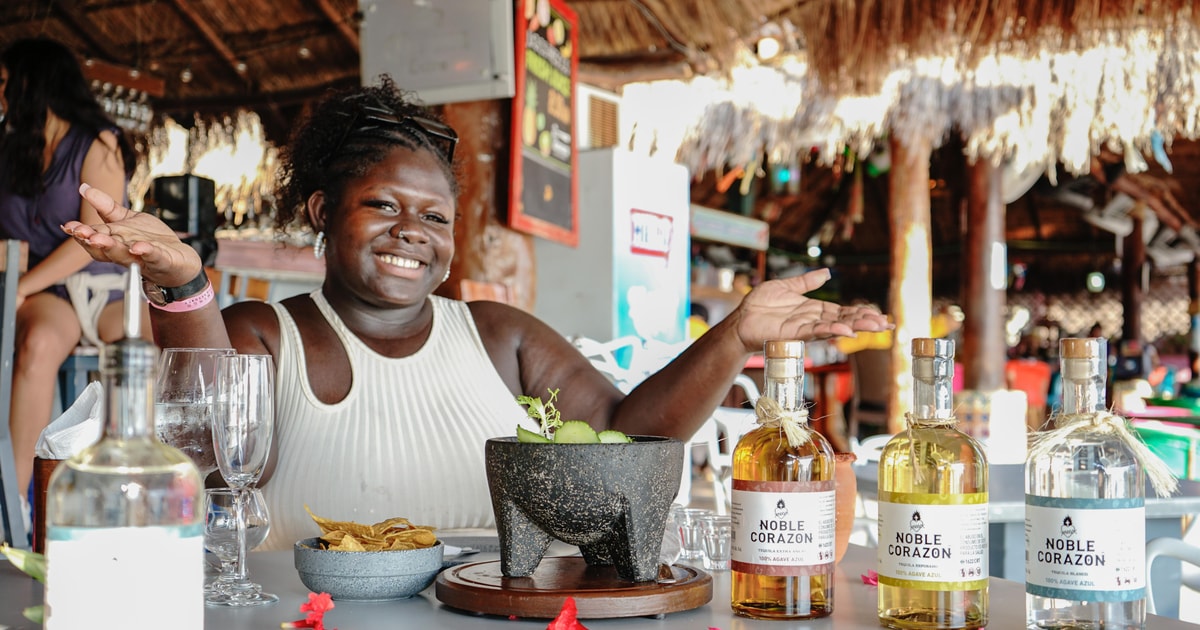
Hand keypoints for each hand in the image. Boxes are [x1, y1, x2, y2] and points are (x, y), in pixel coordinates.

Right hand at [61, 183, 202, 286]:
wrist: (179, 259)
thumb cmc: (150, 240)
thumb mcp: (128, 219)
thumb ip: (107, 207)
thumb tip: (84, 187)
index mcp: (114, 241)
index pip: (94, 237)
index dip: (80, 233)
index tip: (68, 226)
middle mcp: (125, 252)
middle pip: (105, 248)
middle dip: (92, 241)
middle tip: (82, 233)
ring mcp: (143, 258)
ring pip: (125, 255)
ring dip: (112, 247)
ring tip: (100, 239)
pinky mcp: (163, 260)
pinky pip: (153, 257)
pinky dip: (146, 252)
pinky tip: (139, 247)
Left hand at [730, 268, 890, 350]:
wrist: (741, 318)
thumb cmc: (761, 304)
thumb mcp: (786, 286)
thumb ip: (807, 282)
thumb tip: (826, 273)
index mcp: (814, 309)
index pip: (843, 311)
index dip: (861, 312)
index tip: (881, 315)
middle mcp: (813, 320)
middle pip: (845, 319)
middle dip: (865, 321)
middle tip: (886, 323)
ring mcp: (805, 327)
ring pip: (835, 326)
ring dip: (855, 326)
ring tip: (875, 326)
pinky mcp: (794, 333)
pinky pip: (816, 331)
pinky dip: (832, 329)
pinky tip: (847, 329)